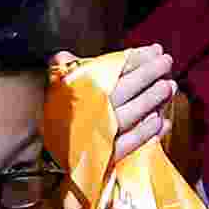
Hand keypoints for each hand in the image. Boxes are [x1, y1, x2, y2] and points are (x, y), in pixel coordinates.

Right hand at [51, 44, 176, 162]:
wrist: (38, 159)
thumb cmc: (51, 119)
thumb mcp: (54, 91)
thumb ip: (65, 71)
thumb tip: (63, 55)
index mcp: (78, 91)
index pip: (113, 69)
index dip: (136, 58)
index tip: (155, 50)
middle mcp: (89, 111)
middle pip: (125, 89)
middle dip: (148, 74)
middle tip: (167, 62)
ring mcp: (98, 135)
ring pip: (130, 115)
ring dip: (152, 101)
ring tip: (170, 87)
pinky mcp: (104, 158)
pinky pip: (129, 145)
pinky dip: (146, 134)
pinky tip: (162, 122)